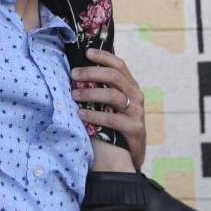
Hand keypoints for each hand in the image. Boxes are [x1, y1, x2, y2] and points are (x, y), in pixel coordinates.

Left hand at [71, 48, 147, 169]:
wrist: (129, 157)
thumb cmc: (115, 125)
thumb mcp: (112, 104)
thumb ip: (101, 88)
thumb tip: (77, 71)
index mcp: (131, 86)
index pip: (119, 65)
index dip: (104, 57)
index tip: (86, 53)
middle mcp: (136, 96)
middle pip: (114, 77)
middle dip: (92, 73)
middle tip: (73, 75)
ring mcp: (137, 113)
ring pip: (114, 95)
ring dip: (91, 94)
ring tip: (74, 96)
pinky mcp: (135, 129)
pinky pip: (112, 119)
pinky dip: (94, 115)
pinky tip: (81, 115)